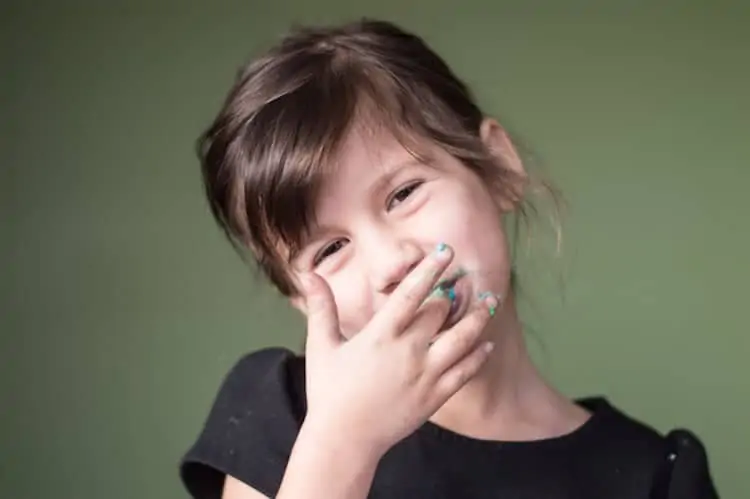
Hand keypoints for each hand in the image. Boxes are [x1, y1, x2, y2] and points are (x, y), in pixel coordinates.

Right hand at [299, 243, 497, 457]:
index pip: (411, 294)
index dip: (430, 269)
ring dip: (478, 318)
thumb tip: (308, 274)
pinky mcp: (435, 398)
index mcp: (381, 336)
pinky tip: (487, 344)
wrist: (344, 441)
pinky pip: (464, 373)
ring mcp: (425, 375)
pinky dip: (478, 356)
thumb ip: (321, 308)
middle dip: (457, 290)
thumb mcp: (321, 346)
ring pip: (462, 339)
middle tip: (469, 273)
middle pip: (441, 312)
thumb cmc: (328, 392)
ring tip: (491, 300)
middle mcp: (408, 352)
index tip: (446, 250)